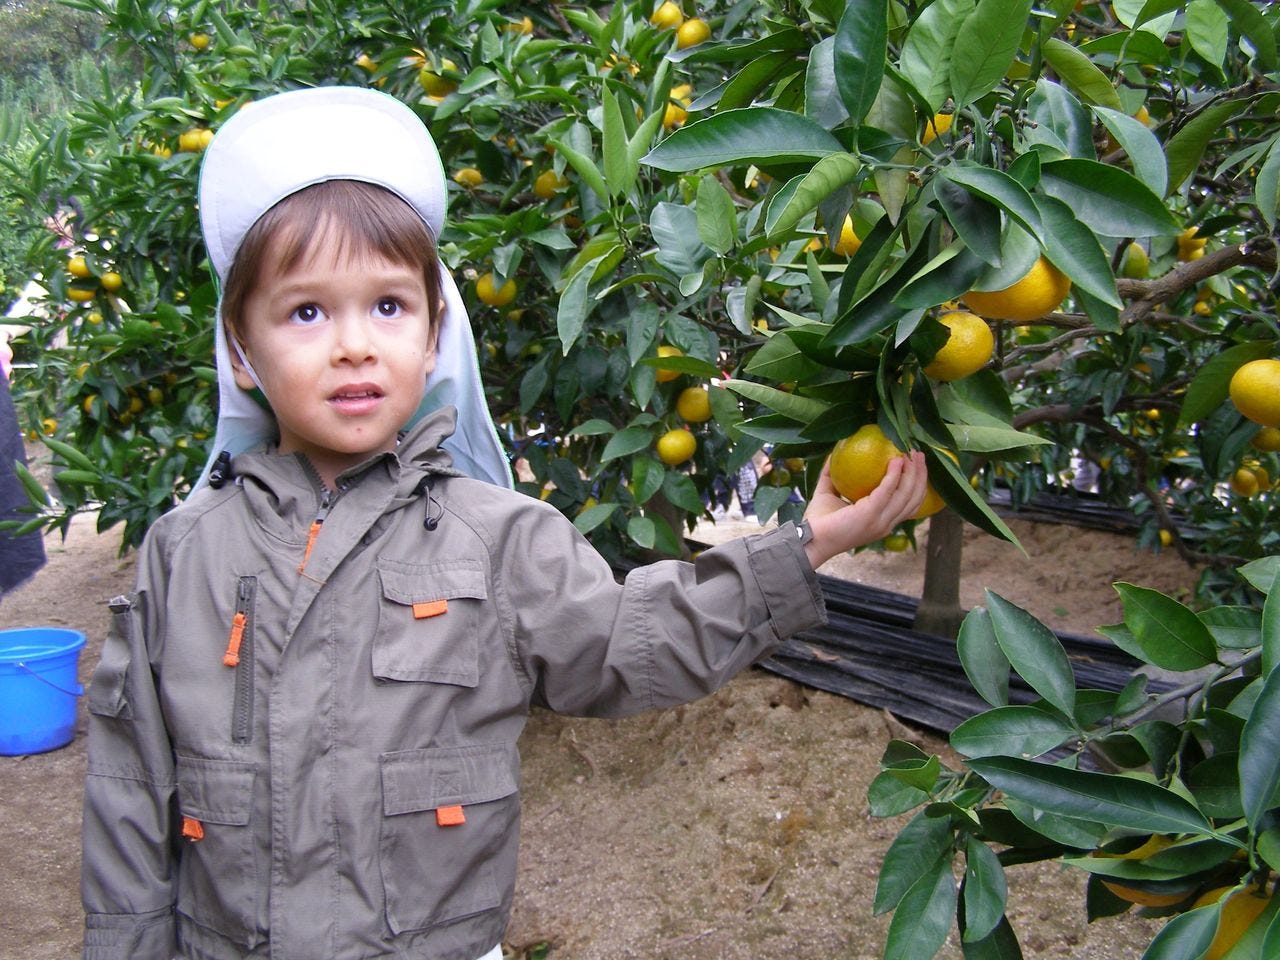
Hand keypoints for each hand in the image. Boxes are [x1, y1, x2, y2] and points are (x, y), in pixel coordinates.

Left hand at [802, 451, 927, 568]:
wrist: (809, 538)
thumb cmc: (818, 520)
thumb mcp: (829, 494)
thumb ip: (833, 475)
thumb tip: (834, 453)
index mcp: (881, 523)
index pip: (908, 505)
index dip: (917, 485)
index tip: (916, 464)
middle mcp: (885, 524)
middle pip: (914, 499)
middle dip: (921, 476)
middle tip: (919, 454)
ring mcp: (880, 521)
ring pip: (907, 495)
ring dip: (914, 473)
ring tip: (913, 453)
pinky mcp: (870, 514)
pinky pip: (888, 490)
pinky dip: (894, 474)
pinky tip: (896, 460)